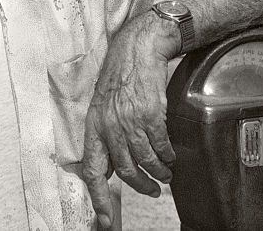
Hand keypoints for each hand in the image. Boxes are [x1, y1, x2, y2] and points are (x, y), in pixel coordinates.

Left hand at [81, 13, 179, 228]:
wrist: (138, 48)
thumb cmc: (120, 75)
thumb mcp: (102, 106)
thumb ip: (104, 135)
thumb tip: (108, 165)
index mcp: (93, 125)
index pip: (91, 169)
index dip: (98, 198)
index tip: (105, 219)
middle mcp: (109, 125)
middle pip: (124, 170)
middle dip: (140, 187)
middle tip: (151, 191)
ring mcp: (129, 119)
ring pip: (145, 161)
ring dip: (158, 173)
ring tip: (165, 174)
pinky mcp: (150, 113)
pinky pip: (161, 146)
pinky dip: (167, 155)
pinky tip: (170, 156)